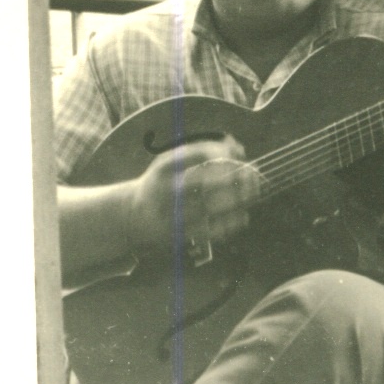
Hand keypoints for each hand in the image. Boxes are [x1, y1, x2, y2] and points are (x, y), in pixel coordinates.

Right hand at [127, 135, 261, 254]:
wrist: (131, 216)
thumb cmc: (162, 183)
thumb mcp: (173, 161)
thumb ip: (203, 151)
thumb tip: (238, 148)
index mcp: (165, 167)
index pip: (198, 154)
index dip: (224, 154)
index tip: (240, 155)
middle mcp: (166, 189)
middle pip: (204, 181)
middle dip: (233, 178)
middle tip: (252, 176)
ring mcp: (170, 213)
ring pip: (209, 207)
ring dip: (235, 201)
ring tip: (252, 195)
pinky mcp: (176, 234)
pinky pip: (207, 231)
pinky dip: (228, 225)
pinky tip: (242, 217)